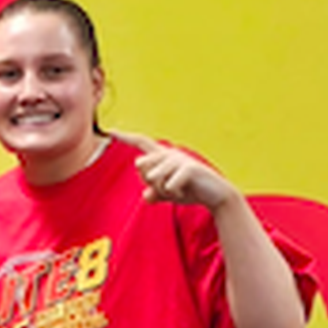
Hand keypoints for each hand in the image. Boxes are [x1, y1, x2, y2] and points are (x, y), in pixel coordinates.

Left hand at [113, 131, 238, 210]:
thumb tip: (146, 197)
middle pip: (140, 165)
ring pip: (152, 177)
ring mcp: (180, 159)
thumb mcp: (167, 194)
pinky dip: (174, 193)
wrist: (217, 196)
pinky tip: (186, 192)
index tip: (110, 130)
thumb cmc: (190, 191)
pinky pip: (168, 185)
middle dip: (150, 182)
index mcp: (162, 156)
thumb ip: (155, 193)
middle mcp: (170, 153)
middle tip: (168, 188)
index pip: (141, 142)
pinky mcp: (190, 167)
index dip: (126, 136)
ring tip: (178, 190)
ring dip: (162, 190)